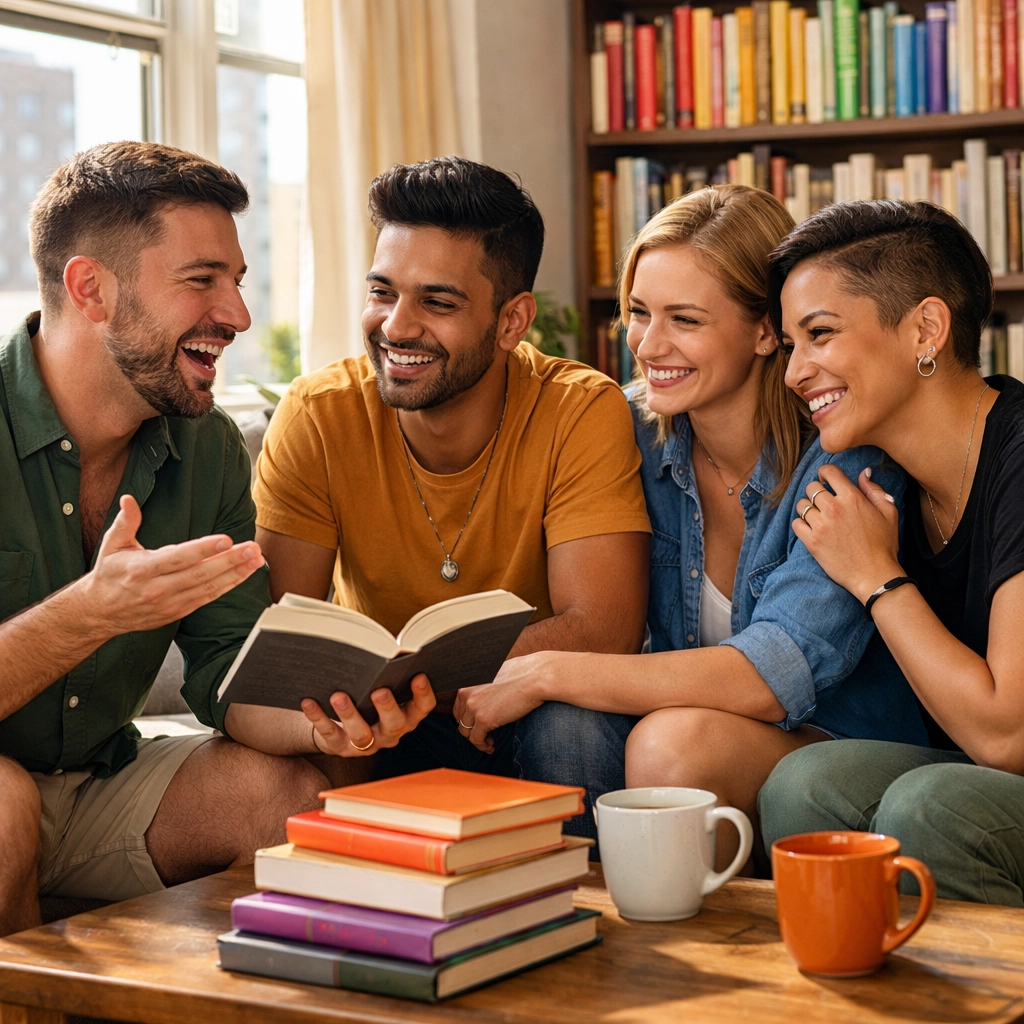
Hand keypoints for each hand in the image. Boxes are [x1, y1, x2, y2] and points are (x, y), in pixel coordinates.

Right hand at [77, 494, 264, 636]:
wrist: (100, 612)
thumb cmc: (110, 575)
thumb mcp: (111, 545)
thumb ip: (125, 522)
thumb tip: (129, 500)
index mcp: (143, 569)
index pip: (178, 558)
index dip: (203, 550)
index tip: (226, 540)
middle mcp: (158, 588)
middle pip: (200, 574)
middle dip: (230, 561)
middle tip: (252, 549)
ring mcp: (170, 603)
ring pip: (208, 588)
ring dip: (236, 574)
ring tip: (255, 560)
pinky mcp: (178, 611)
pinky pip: (208, 598)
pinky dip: (228, 586)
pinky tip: (243, 574)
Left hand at [302, 673, 435, 756]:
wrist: (341, 728)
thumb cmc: (367, 699)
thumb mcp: (383, 690)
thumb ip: (388, 676)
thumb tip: (386, 649)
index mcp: (406, 716)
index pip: (421, 708)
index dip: (423, 695)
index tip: (419, 676)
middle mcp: (389, 733)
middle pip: (394, 725)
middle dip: (387, 708)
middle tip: (379, 691)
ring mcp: (365, 744)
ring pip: (361, 734)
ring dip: (350, 715)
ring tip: (339, 696)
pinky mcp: (340, 747)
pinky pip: (329, 733)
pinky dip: (318, 717)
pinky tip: (309, 701)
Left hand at [453, 654, 550, 751]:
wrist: (535, 678)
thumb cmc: (522, 673)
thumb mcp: (495, 674)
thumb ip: (485, 685)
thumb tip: (486, 699)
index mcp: (468, 681)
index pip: (458, 705)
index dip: (467, 717)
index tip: (476, 724)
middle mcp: (466, 693)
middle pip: (460, 719)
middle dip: (470, 729)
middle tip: (483, 734)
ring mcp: (473, 706)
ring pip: (465, 732)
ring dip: (476, 739)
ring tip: (489, 742)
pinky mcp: (483, 719)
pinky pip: (476, 740)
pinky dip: (483, 746)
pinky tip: (491, 746)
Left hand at [792, 464, 903, 602]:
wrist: (874, 575)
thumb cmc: (884, 545)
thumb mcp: (888, 513)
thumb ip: (874, 490)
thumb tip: (863, 473)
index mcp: (852, 498)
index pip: (829, 471)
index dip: (825, 473)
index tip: (825, 480)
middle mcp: (834, 508)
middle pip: (811, 487)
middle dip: (816, 492)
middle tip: (822, 502)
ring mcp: (821, 525)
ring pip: (801, 505)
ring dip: (807, 509)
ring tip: (817, 517)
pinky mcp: (812, 541)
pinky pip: (796, 524)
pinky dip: (800, 525)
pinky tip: (810, 530)